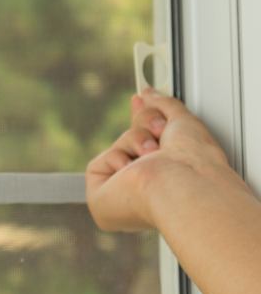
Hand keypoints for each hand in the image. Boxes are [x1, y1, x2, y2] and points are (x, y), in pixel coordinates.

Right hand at [86, 89, 232, 230]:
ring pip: (118, 149)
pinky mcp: (103, 201)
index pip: (148, 144)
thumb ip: (164, 105)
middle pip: (132, 141)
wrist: (183, 181)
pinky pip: (100, 165)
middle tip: (158, 129)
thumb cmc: (193, 161)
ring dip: (135, 141)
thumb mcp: (183, 121)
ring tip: (151, 154)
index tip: (141, 99)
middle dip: (143, 124)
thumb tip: (147, 92)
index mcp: (172, 177)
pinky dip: (116, 160)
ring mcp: (126, 196)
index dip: (143, 119)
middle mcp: (150, 189)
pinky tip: (132, 173)